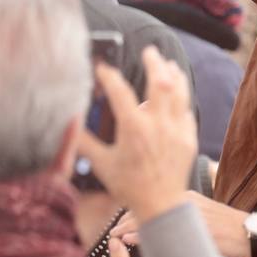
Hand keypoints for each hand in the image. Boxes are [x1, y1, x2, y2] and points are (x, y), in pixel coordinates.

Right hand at [76, 47, 197, 224]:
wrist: (160, 205)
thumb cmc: (128, 186)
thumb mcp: (101, 164)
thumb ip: (84, 142)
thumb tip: (67, 124)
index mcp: (134, 129)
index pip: (120, 91)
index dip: (109, 75)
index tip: (102, 66)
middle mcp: (157, 125)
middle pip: (160, 82)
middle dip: (154, 62)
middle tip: (149, 51)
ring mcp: (176, 130)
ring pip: (179, 92)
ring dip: (174, 74)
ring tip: (167, 63)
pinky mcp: (189, 137)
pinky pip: (187, 109)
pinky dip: (181, 96)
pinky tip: (177, 89)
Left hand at [112, 190, 251, 256]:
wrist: (249, 234)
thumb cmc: (228, 227)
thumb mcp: (204, 214)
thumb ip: (182, 215)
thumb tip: (161, 225)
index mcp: (184, 195)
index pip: (151, 199)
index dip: (133, 212)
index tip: (120, 223)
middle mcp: (182, 200)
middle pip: (145, 206)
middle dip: (125, 220)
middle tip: (111, 232)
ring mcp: (184, 213)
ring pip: (148, 217)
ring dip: (128, 227)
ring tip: (114, 237)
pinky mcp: (188, 227)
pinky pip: (158, 230)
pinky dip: (141, 234)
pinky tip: (128, 240)